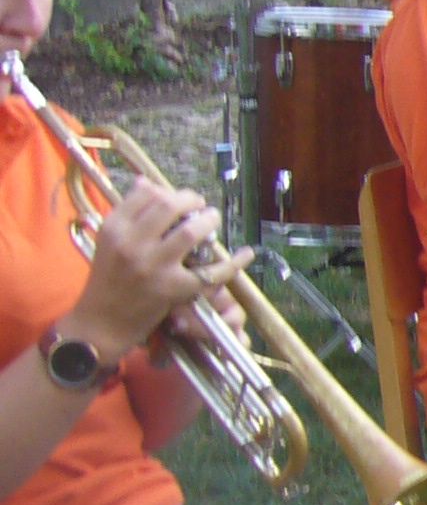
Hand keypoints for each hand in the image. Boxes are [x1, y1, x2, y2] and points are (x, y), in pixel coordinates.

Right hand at [67, 179, 227, 357]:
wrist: (101, 323)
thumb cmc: (108, 280)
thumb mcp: (108, 242)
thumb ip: (127, 214)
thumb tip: (147, 182)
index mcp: (114, 229)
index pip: (147, 194)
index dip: (169, 192)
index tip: (180, 199)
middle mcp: (132, 244)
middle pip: (169, 206)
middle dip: (192, 200)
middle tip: (201, 207)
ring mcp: (154, 266)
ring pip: (191, 231)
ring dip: (209, 221)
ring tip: (212, 220)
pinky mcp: (174, 288)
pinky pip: (212, 271)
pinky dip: (234, 262)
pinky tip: (247, 253)